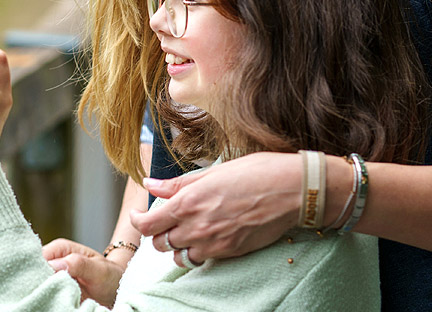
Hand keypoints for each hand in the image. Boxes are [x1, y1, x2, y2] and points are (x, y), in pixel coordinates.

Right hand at [41, 238, 125, 305]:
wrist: (116, 289)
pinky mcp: (54, 289)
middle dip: (39, 283)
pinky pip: (45, 294)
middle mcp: (53, 261)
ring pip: (37, 284)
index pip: (38, 257)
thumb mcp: (99, 270)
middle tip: (51, 294)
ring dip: (43, 292)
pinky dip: (48, 299)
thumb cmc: (109, 275)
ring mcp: (53, 276)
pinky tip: (54, 303)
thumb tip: (54, 265)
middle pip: (35, 271)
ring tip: (55, 299)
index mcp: (60, 249)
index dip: (38, 270)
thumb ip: (78, 264)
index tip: (46, 283)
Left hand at [131, 152, 299, 265]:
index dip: (138, 221)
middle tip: (164, 221)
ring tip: (185, 230)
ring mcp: (213, 243)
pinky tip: (205, 237)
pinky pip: (201, 259)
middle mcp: (197, 226)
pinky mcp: (230, 252)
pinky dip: (197, 252)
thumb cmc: (255, 172)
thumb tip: (150, 184)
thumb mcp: (211, 172)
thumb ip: (177, 184)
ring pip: (178, 256)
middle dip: (157, 233)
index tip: (139, 214)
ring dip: (176, 246)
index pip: (147, 225)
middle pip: (159, 244)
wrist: (293, 190)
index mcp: (188, 202)